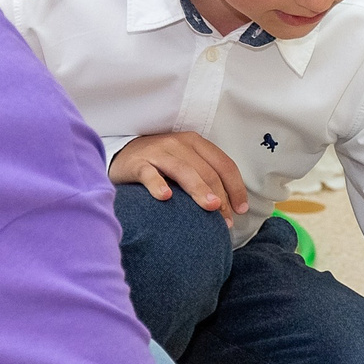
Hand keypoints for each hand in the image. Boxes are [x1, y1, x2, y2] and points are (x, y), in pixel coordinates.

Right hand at [110, 132, 247, 215]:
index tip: (241, 209)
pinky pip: (149, 174)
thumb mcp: (185, 163)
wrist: (122, 155)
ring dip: (199, 190)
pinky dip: (158, 184)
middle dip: (220, 196)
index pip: (223, 164)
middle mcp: (178, 144)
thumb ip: (204, 176)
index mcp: (195, 143)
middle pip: (206, 170)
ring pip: (183, 171)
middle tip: (226, 220)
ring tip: (210, 208)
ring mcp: (157, 152)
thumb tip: (228, 206)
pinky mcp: (137, 163)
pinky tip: (165, 197)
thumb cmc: (160, 164)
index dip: (235, 187)